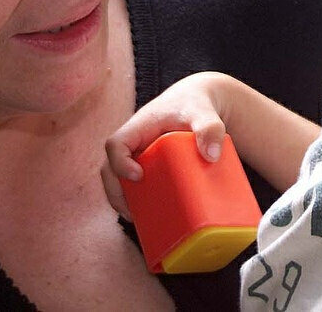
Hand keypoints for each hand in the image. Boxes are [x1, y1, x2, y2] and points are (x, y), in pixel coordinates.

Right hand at [102, 72, 231, 219]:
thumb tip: (211, 156)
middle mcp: (133, 143)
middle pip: (110, 169)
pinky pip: (132, 185)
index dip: (119, 163)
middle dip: (116, 192)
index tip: (138, 176)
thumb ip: (210, 128)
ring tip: (138, 220)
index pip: (115, 144)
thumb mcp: (203, 113)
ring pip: (117, 180)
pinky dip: (135, 202)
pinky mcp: (148, 167)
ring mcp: (138, 156)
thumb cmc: (196, 105)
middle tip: (133, 212)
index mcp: (139, 127)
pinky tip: (148, 218)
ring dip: (122, 201)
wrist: (198, 101)